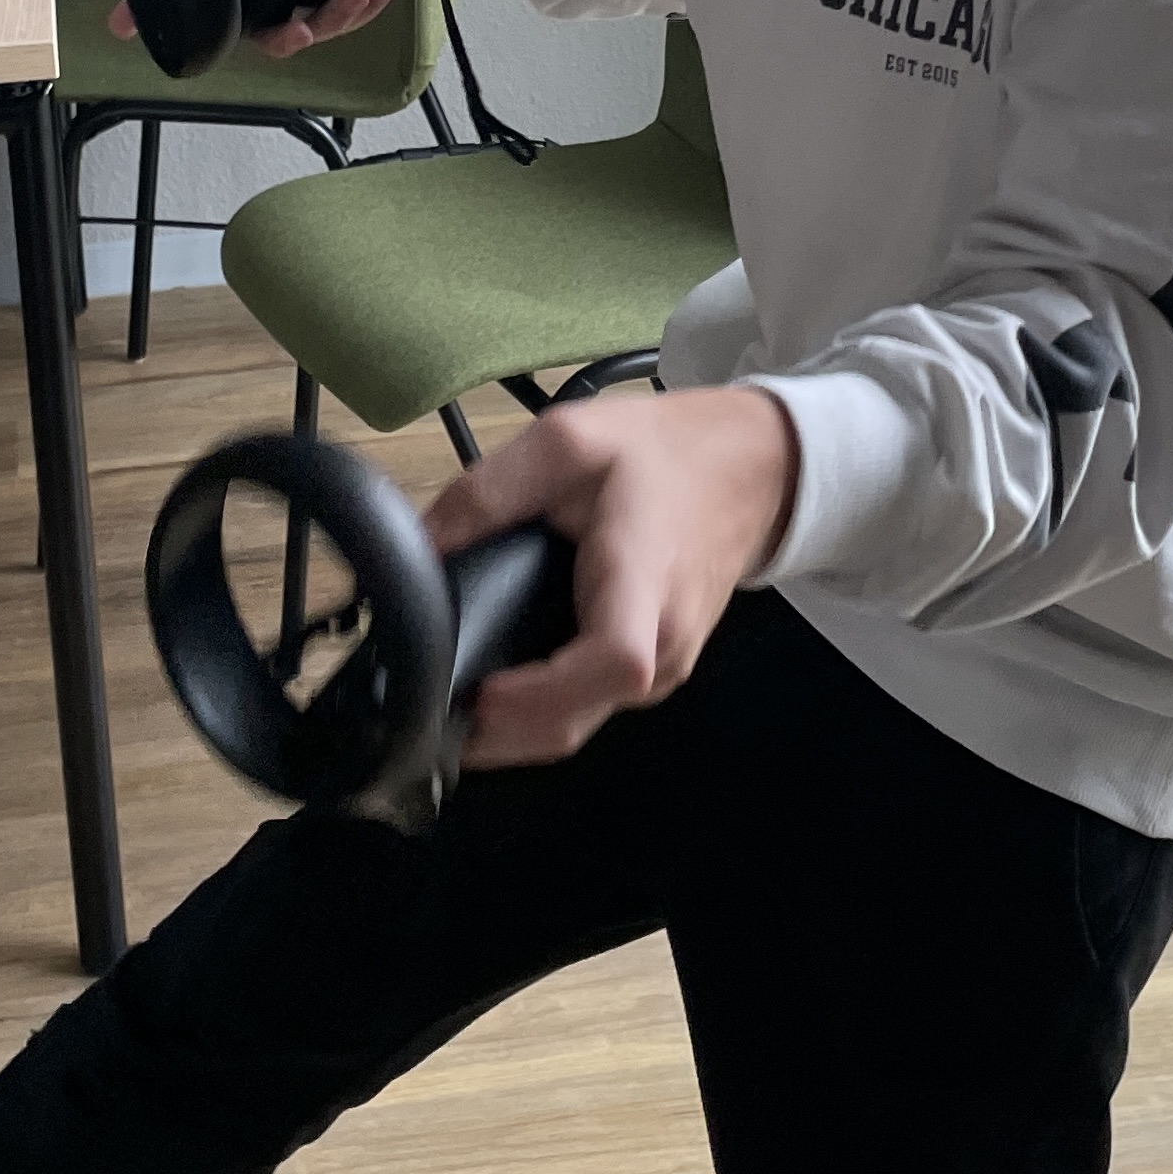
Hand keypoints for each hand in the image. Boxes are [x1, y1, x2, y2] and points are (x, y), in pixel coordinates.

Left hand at [423, 384, 799, 765]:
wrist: (753, 468)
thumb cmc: (666, 454)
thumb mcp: (569, 440)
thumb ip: (490, 491)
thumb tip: (419, 544)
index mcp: (644, 580)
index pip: (611, 661)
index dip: (538, 693)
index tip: (477, 689)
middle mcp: (663, 644)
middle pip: (574, 722)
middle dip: (493, 733)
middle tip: (420, 707)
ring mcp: (665, 669)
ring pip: (577, 729)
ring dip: (509, 731)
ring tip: (446, 698)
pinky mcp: (658, 674)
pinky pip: (590, 711)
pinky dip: (537, 714)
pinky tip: (495, 690)